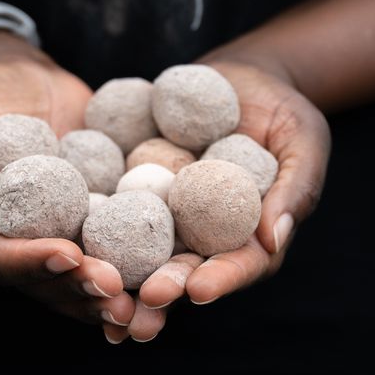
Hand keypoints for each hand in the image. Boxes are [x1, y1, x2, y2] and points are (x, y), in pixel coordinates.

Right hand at [0, 31, 135, 326]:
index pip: (3, 260)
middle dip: (83, 289)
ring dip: (117, 292)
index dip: (34, 263)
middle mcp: (26, 241)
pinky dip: (145, 260)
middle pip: (51, 280)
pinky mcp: (102, 209)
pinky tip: (174, 267)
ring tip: (148, 301)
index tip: (68, 256)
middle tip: (116, 290)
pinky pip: (122, 239)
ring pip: (89, 274)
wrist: (17, 73)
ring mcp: (66, 229)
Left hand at [106, 57, 329, 341]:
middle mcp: (207, 232)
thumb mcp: (303, 139)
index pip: (240, 265)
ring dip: (124, 269)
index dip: (220, 279)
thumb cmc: (284, 109)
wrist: (243, 76)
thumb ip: (295, 187)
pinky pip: (115, 202)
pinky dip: (95, 221)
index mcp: (252, 233)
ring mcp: (170, 210)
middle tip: (145, 298)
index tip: (199, 290)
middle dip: (165, 285)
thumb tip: (274, 238)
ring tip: (103, 282)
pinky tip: (70, 232)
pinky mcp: (138, 183)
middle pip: (187, 266)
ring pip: (145, 247)